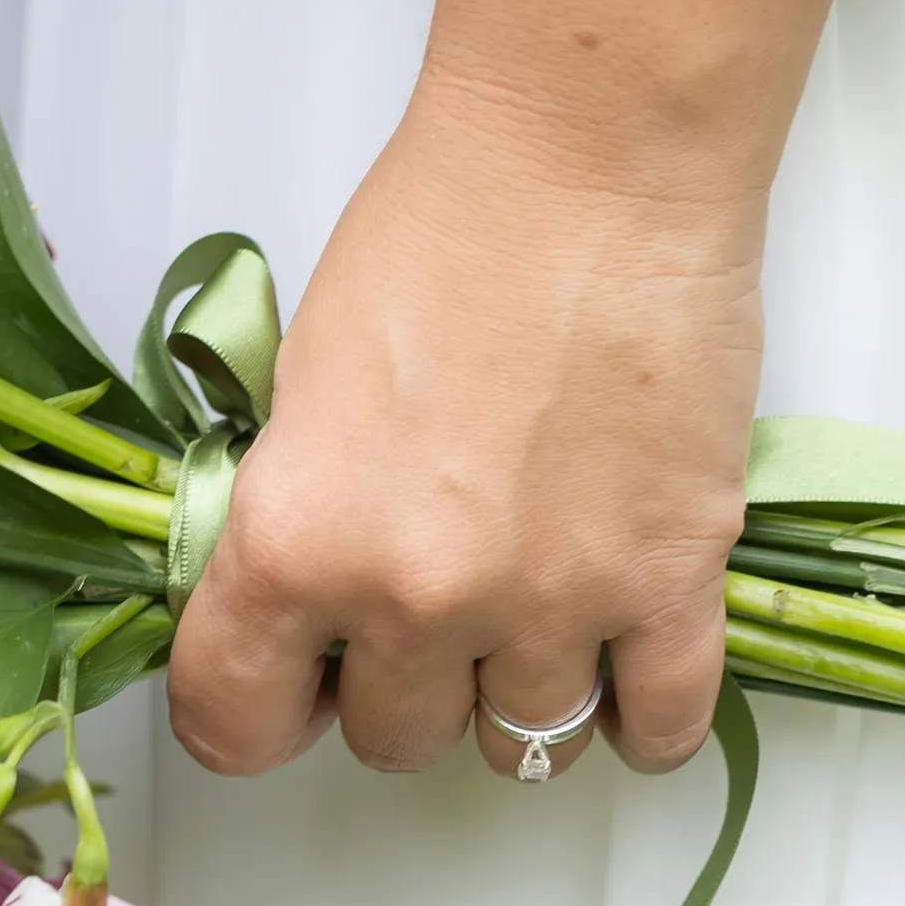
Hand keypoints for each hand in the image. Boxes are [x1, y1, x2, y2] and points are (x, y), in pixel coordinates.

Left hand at [168, 0, 862, 782]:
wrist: (588, 159)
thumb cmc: (439, 233)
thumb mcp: (300, 392)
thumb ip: (297, 525)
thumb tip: (306, 613)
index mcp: (295, 544)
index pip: (231, 727)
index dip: (252, 711)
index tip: (282, 685)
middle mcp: (416, 598)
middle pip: (391, 739)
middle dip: (400, 681)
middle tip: (425, 595)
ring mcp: (553, 603)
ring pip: (521, 745)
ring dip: (516, 688)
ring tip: (529, 601)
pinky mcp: (673, 582)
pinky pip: (656, 729)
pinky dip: (635, 712)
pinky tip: (617, 656)